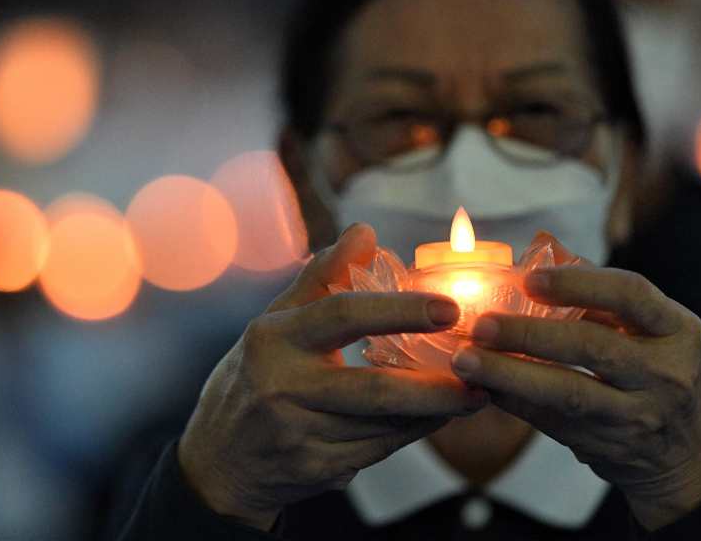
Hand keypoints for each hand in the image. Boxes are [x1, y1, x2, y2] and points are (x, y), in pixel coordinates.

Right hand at [178, 224, 487, 529]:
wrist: (219, 460)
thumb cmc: (253, 377)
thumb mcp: (274, 322)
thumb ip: (322, 277)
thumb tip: (365, 232)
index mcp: (274, 338)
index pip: (342, 315)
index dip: (399, 310)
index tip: (449, 308)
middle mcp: (283, 386)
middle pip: (374, 389)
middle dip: (436, 387)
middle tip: (481, 374)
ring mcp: (300, 434)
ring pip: (386, 426)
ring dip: (435, 412)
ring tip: (475, 393)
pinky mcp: (316, 469)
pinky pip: (380, 450)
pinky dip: (413, 433)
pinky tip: (436, 417)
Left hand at [450, 256, 700, 529]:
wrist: (691, 453)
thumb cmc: (657, 368)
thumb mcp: (652, 330)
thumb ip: (600, 294)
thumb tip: (537, 250)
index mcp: (677, 329)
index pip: (630, 295)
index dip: (578, 283)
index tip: (528, 278)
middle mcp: (665, 373)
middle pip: (592, 347)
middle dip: (529, 334)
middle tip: (480, 324)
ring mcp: (639, 415)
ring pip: (568, 394)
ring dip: (510, 374)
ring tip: (465, 360)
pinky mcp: (609, 447)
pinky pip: (552, 422)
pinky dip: (513, 402)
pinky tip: (480, 385)